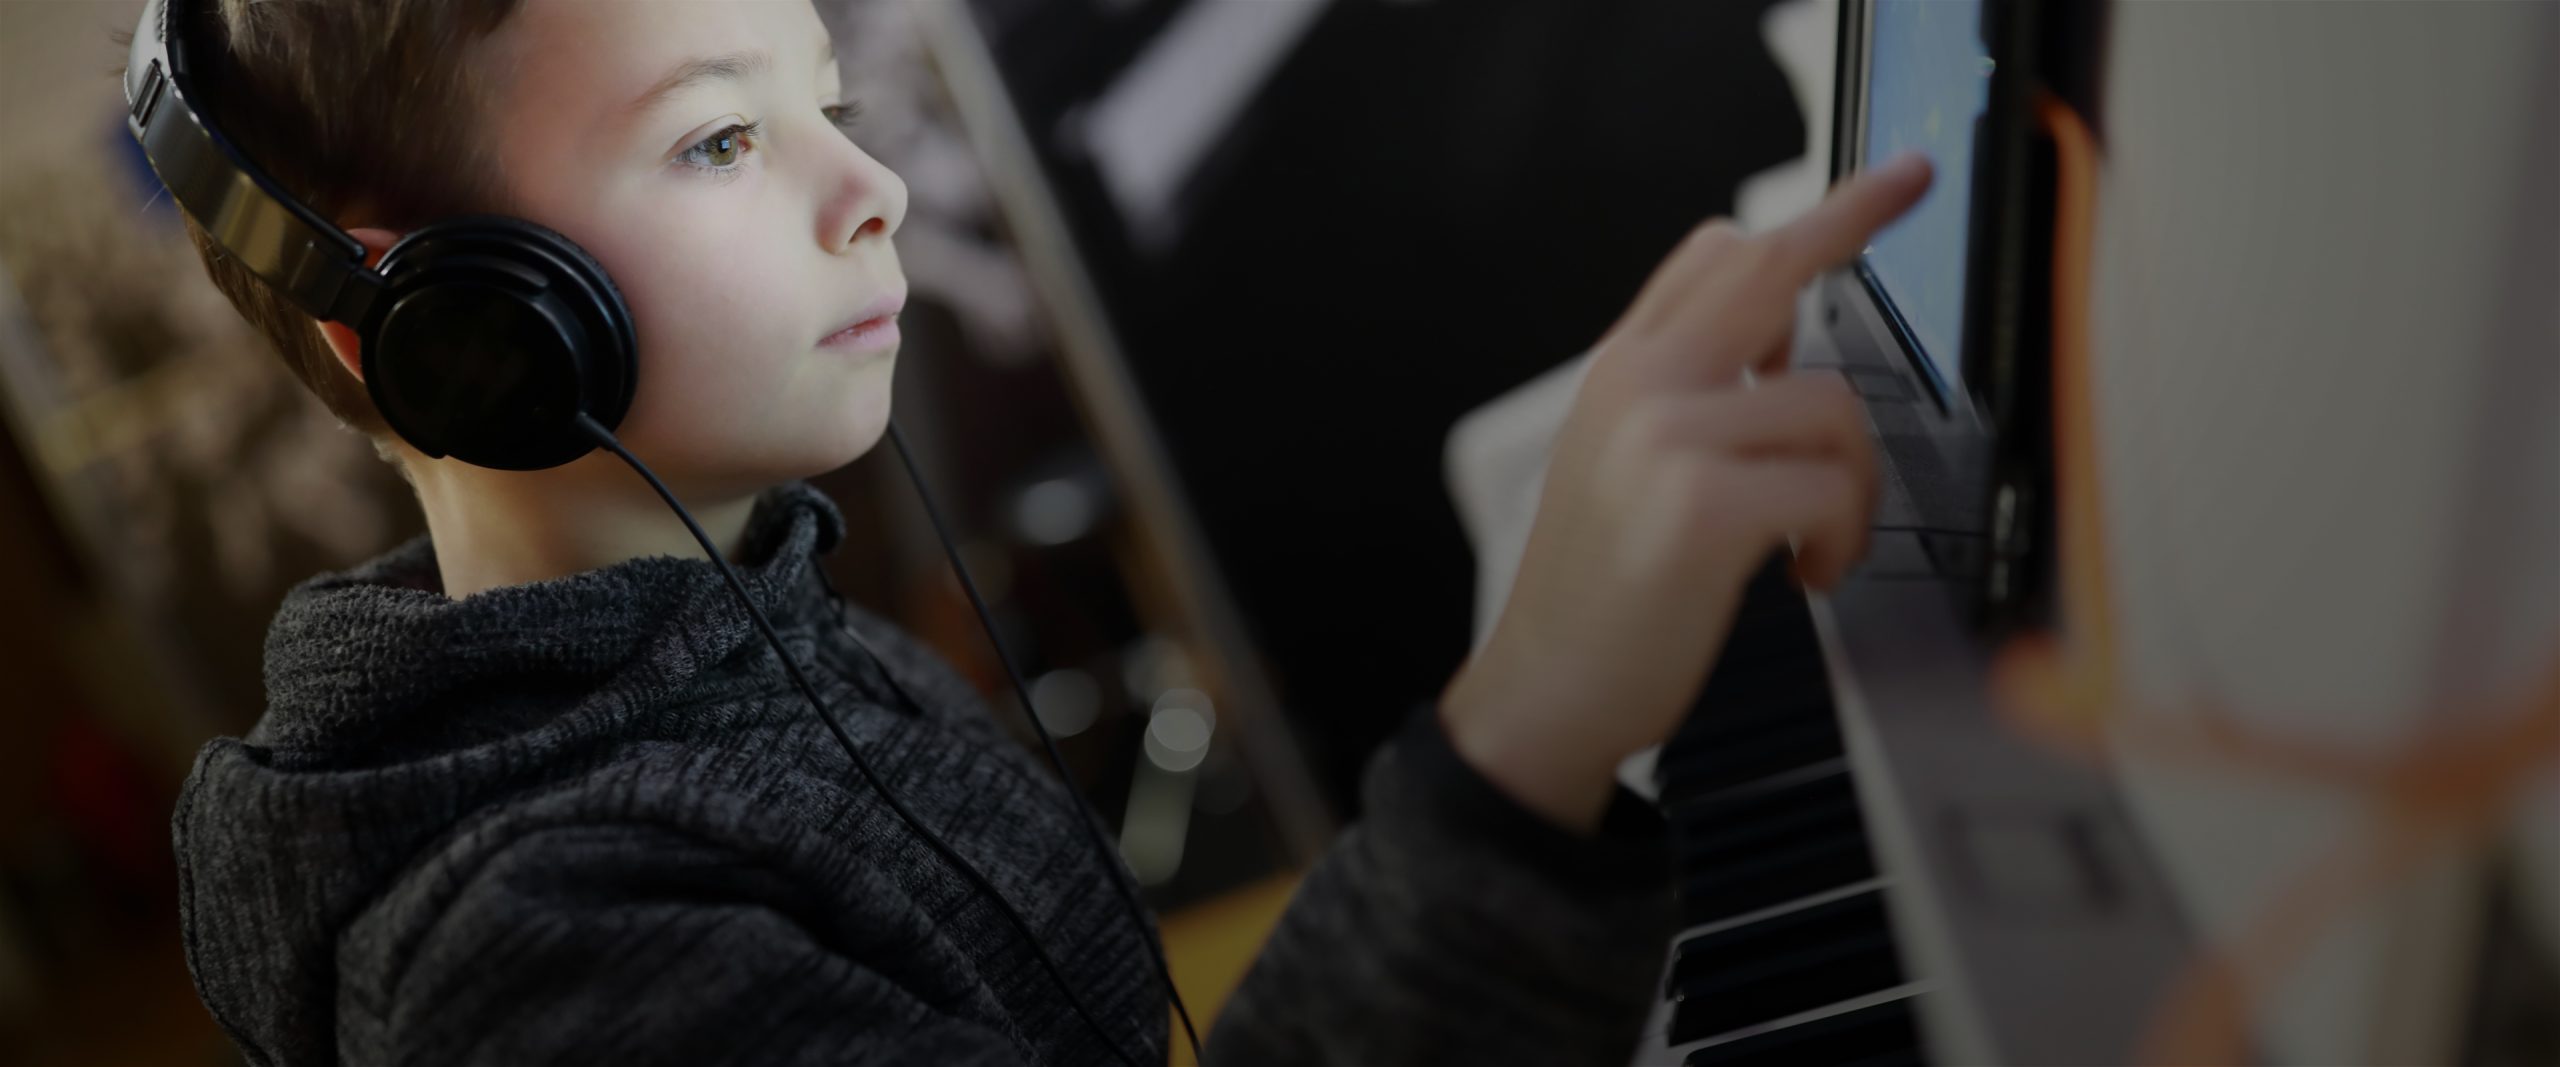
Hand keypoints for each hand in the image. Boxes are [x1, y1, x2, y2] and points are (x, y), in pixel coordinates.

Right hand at [1441, 154, 1933, 833]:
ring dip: (1853, 486)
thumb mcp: (1622, 464)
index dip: (1812, 216)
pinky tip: (1803, 573)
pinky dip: (1838, 538)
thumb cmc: (1600, 595)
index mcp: (1624, 374)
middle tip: (1913, 185)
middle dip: (1856, 219)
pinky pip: (1827, 488)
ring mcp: (1664, 441)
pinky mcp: (1700, 508)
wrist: (1545, 690)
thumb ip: (1686, 392)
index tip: (1881, 183)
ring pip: (1829, 408)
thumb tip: (1781, 345)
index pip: (1716, 256)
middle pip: (1765, 271)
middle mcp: (1639, 388)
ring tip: (1816, 542)